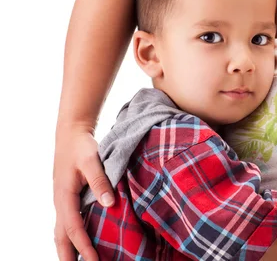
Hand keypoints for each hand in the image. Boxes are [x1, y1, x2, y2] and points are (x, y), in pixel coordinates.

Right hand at [53, 126, 113, 260]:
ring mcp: (62, 200)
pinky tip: (80, 242)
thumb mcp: (92, 160)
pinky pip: (66, 222)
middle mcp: (61, 201)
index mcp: (65, 196)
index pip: (73, 228)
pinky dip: (71, 236)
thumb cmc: (81, 146)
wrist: (71, 133)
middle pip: (61, 236)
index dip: (83, 246)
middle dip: (69, 256)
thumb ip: (101, 181)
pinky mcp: (67, 197)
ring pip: (61, 231)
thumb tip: (109, 203)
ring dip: (68, 248)